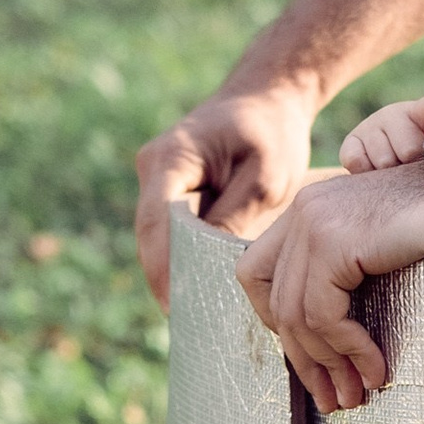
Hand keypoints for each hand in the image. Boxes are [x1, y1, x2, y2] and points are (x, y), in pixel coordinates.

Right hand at [134, 86, 316, 308]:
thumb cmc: (271, 131)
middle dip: (166, 279)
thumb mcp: (266, 175)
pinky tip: (202, 292)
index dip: (163, 268)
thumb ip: (236, 215)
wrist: (269, 96)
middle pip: (152, 236)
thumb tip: (212, 263)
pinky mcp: (171, 191)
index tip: (175, 307)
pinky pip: (171, 232)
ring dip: (174, 272)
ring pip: (158, 238)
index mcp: (171, 160)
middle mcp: (153, 168)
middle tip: (185, 327)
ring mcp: (158, 180)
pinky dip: (184, 258)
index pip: (157, 223)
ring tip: (193, 319)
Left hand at [238, 154, 423, 410]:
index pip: (257, 274)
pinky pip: (323, 314)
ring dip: (327, 365)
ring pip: (296, 316)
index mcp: (310, 209)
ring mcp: (315, 221)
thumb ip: (352, 279)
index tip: (312, 357)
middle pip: (275, 302)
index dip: (277, 324)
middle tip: (333, 398)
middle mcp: (304, 210)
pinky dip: (347, 349)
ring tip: (356, 394)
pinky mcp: (335, 241)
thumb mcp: (385, 251)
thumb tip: (334, 342)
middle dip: (303, 360)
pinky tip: (375, 367)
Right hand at [338, 93, 423, 174]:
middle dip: (413, 164)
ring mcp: (370, 126)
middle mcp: (394, 114)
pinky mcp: (350, 143)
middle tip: (415, 166)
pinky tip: (375, 169)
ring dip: (391, 171)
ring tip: (396, 168)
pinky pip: (357, 162)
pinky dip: (367, 171)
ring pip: (384, 161)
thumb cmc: (420, 153)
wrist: (388, 156)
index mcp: (421, 113)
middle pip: (409, 149)